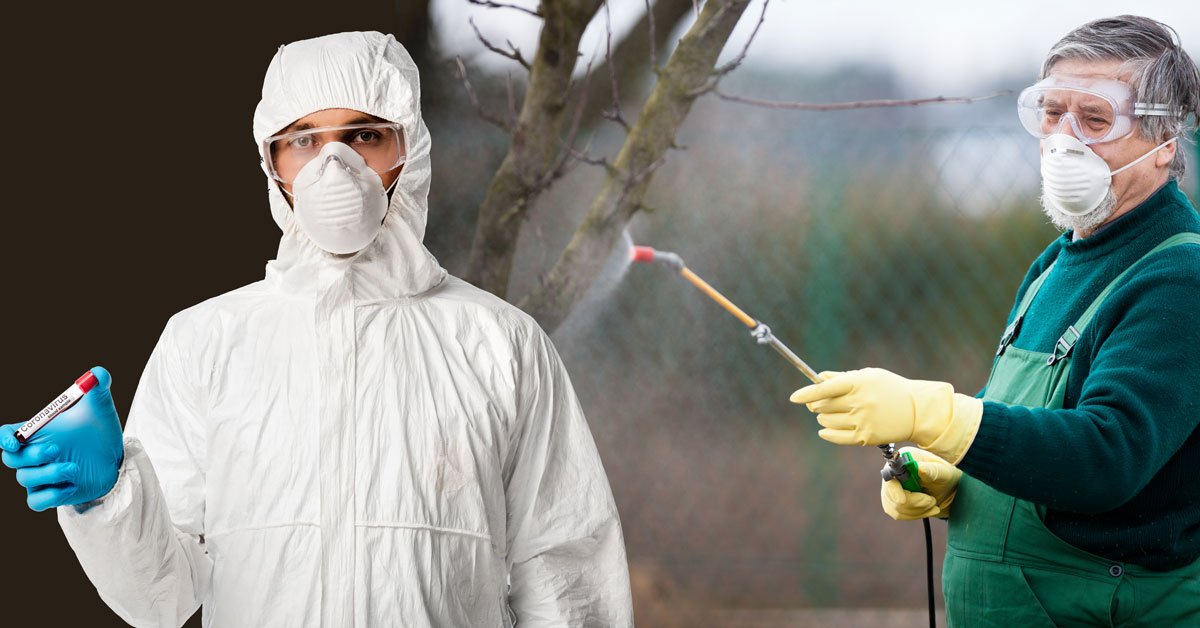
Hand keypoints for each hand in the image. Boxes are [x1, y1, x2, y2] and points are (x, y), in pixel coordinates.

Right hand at [2, 367, 124, 510]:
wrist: (116, 459)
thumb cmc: (100, 431)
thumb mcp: (101, 409)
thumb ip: (99, 388)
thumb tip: (99, 372)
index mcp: (38, 432)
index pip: (7, 435)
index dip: (4, 438)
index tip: (14, 441)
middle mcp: (33, 455)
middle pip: (11, 458)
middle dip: (30, 455)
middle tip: (56, 450)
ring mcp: (40, 476)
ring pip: (25, 479)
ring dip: (49, 473)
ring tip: (75, 468)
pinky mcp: (51, 494)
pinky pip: (35, 501)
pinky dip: (51, 495)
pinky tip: (72, 486)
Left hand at [789, 367, 982, 462]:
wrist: (917, 411)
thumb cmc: (890, 389)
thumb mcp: (868, 376)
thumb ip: (841, 377)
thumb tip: (819, 378)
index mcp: (859, 383)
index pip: (825, 389)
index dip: (806, 393)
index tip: (794, 397)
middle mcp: (859, 402)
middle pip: (823, 405)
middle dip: (816, 404)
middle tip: (819, 403)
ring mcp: (862, 421)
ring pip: (827, 421)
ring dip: (823, 417)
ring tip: (831, 413)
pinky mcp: (865, 437)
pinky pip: (836, 437)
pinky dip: (826, 433)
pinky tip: (824, 430)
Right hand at [881, 447, 961, 519]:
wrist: (944, 485)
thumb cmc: (943, 475)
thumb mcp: (942, 471)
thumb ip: (932, 470)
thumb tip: (920, 468)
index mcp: (901, 462)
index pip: (890, 478)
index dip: (894, 491)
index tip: (902, 501)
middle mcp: (891, 475)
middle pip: (893, 497)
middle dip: (916, 503)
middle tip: (932, 501)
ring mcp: (889, 489)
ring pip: (897, 509)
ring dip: (919, 510)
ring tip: (932, 503)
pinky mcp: (892, 502)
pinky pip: (899, 514)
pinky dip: (916, 514)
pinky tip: (928, 509)